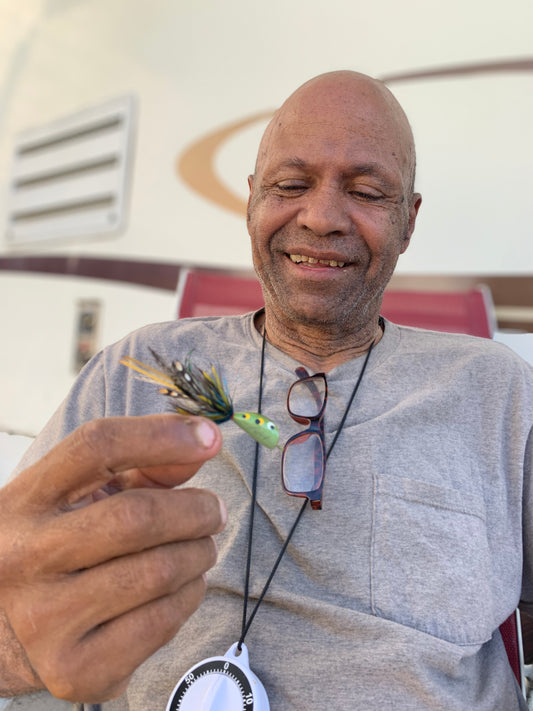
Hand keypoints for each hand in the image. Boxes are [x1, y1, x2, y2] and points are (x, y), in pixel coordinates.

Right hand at [0, 414, 225, 702]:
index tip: (209, 437)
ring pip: (160, 572)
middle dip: (197, 510)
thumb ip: (142, 465)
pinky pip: (163, 622)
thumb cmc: (54, 548)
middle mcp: (25, 555)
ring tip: (198, 549)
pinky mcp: (76, 669)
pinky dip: (189, 596)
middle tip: (213, 511)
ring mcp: (46, 618)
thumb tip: (204, 441)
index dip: (162, 436)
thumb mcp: (78, 497)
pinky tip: (181, 587)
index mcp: (26, 499)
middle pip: (138, 517)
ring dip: (199, 554)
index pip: (97, 448)